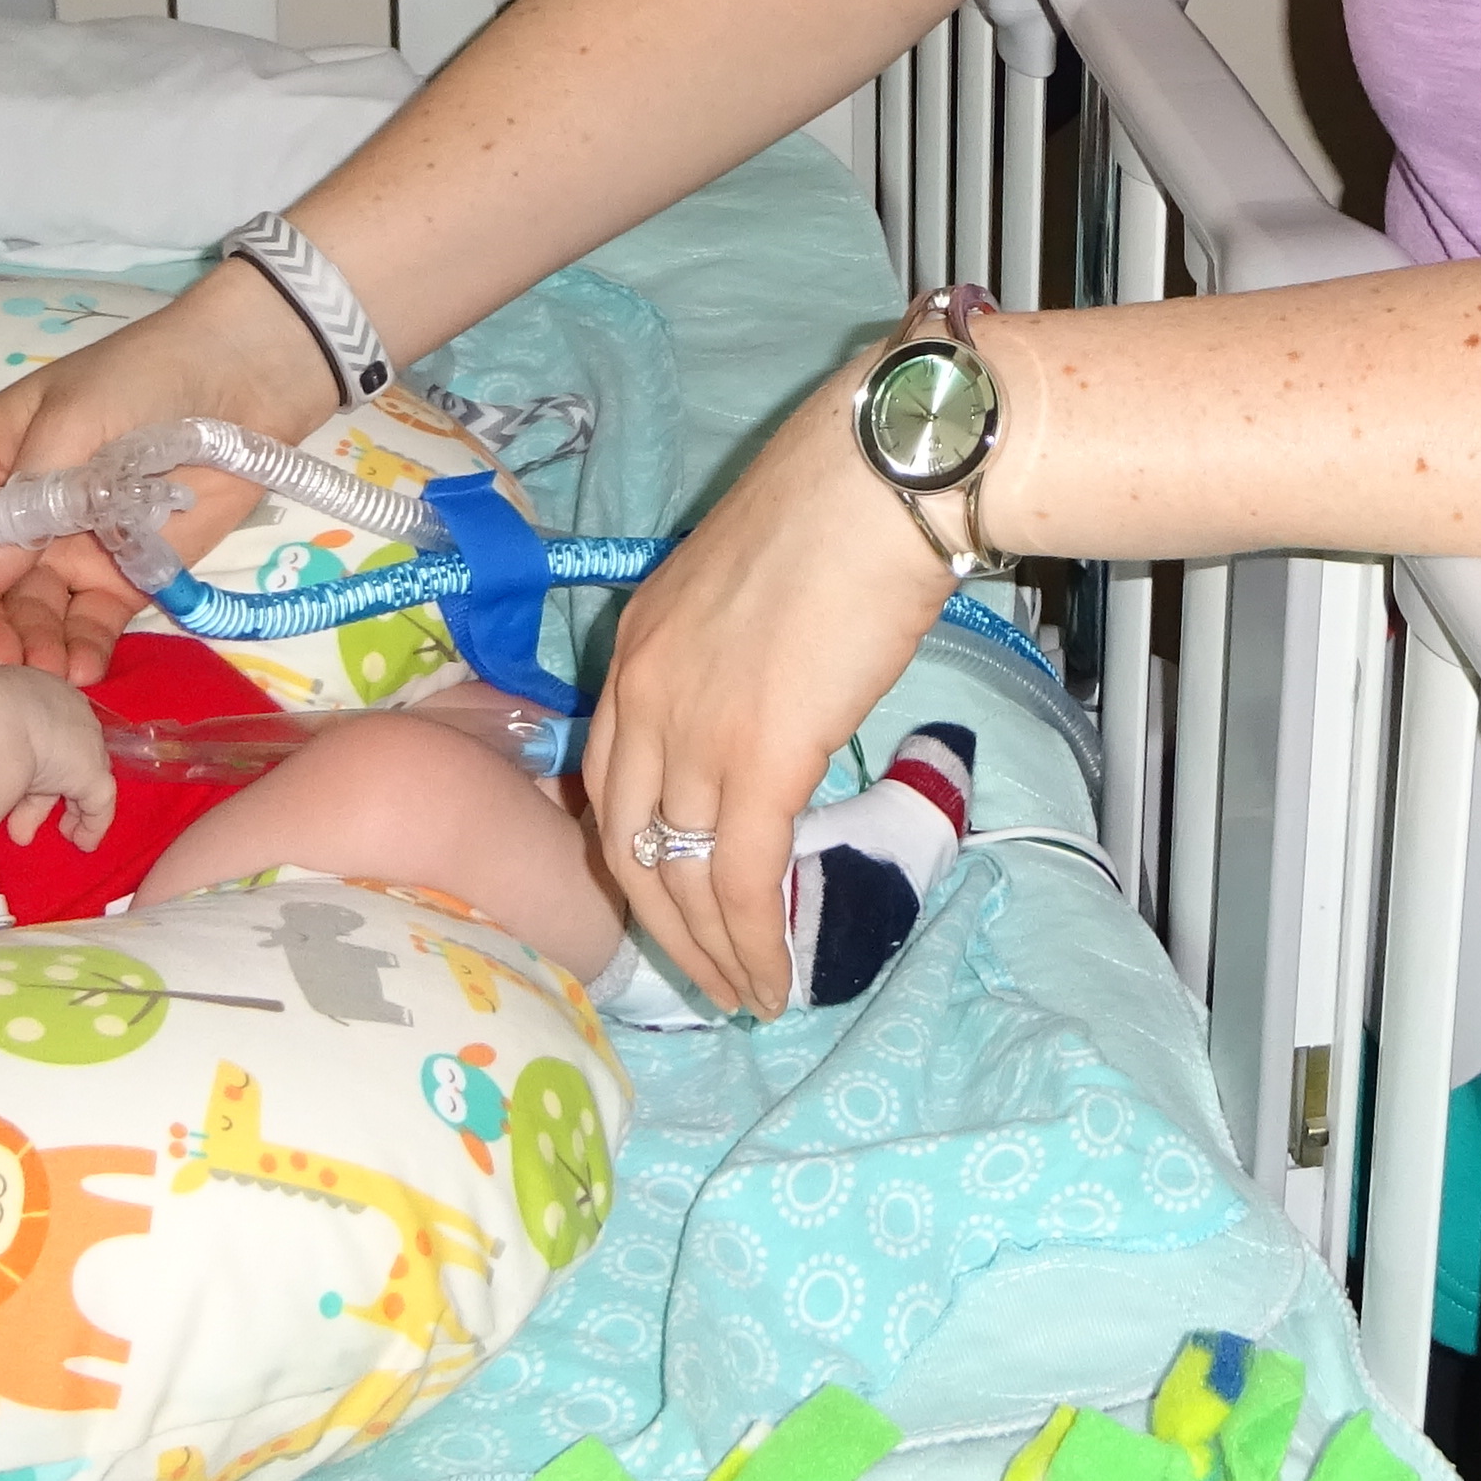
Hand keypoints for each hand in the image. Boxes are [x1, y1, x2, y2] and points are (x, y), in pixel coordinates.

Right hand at [0, 263, 322, 683]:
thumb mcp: (67, 426)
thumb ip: (19, 506)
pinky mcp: (121, 576)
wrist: (242, 378)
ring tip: (38, 674)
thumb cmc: (139, 377)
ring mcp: (65, 550)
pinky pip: (89, 621)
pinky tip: (80, 670)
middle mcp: (13, 516)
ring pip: (28, 611)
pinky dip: (82, 647)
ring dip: (27, 646)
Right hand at [0, 660, 121, 853]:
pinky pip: (97, 803)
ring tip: (24, 836)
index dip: (22, 759)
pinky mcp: (92, 773)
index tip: (5, 779)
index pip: (35, 727)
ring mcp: (82, 741)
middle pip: (56, 755)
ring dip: (46, 810)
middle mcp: (64, 709)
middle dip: (31, 793)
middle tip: (9, 819)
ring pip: (76, 779)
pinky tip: (81, 842)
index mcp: (31, 689)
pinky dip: (90, 824)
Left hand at [582, 354, 953, 1013]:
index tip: (671, 905)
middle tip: (705, 977)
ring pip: (682, 877)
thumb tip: (766, 714)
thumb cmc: (831, 517)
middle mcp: (642, 701)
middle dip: (665, 928)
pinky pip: (742, 880)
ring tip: (747, 996)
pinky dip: (755, 940)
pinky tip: (775, 975)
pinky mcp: (759, 762)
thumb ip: (727, 664)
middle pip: (629, 848)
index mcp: (633, 656)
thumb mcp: (741, 595)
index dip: (637, 862)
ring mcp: (694, 734)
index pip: (607, 790)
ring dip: (713, 951)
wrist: (873, 485)